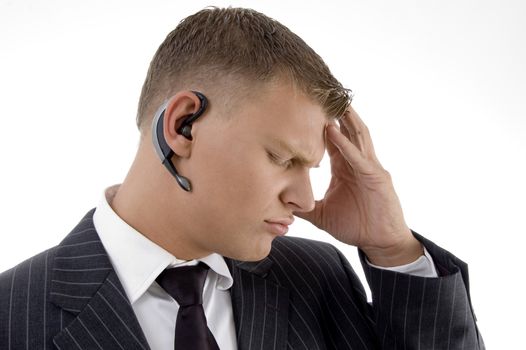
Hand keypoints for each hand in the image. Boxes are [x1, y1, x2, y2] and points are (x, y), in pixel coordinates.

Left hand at [294, 106, 422, 265]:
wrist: (380, 242)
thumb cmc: (356, 226)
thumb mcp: (323, 215)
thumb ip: (304, 208)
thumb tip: (282, 206)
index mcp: (345, 167)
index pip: (331, 140)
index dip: (319, 124)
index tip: (304, 107)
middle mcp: (357, 162)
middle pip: (346, 130)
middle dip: (335, 111)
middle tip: (320, 91)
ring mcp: (369, 167)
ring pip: (356, 136)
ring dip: (344, 119)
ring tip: (331, 100)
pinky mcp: (376, 178)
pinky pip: (359, 157)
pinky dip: (346, 144)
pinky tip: (334, 132)